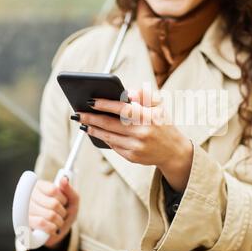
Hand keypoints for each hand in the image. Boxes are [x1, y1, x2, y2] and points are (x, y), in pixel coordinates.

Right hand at [28, 177, 78, 248]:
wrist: (57, 231)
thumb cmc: (64, 211)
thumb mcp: (71, 200)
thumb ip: (69, 189)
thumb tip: (64, 179)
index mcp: (39, 186)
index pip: (53, 190)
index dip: (63, 199)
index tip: (63, 202)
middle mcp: (29, 196)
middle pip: (53, 204)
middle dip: (63, 212)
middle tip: (61, 214)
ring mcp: (25, 210)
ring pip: (50, 215)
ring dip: (59, 221)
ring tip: (57, 221)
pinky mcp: (24, 224)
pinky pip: (42, 224)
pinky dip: (52, 228)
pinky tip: (52, 228)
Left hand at [76, 88, 192, 191]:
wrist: (174, 151)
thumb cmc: (164, 124)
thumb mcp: (160, 106)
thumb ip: (145, 95)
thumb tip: (127, 93)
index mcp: (150, 117)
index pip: (123, 109)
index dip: (105, 105)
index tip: (91, 101)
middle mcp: (143, 133)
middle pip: (111, 124)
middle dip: (92, 118)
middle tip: (78, 113)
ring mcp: (137, 147)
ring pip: (109, 136)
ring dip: (93, 129)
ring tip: (83, 122)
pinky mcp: (133, 157)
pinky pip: (113, 146)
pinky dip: (103, 138)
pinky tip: (96, 131)